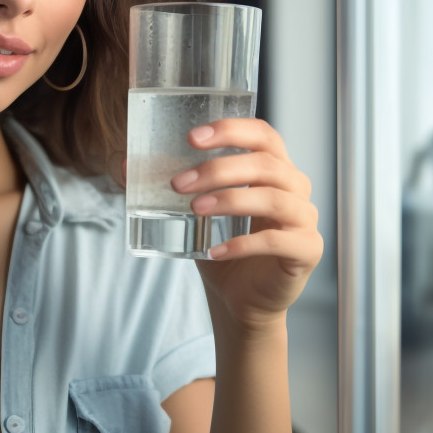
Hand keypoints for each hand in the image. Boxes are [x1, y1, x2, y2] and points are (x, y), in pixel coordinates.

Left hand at [171, 118, 322, 333]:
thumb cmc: (224, 250)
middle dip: (218, 169)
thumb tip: (125, 167)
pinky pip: (276, 241)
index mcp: (275, 169)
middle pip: (265, 164)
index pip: (263, 135)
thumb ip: (170, 189)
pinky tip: (214, 250)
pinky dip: (242, 243)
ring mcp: (305, 220)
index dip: (231, 130)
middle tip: (178, 183)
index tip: (192, 138)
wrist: (242, 302)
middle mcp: (295, 189)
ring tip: (194, 208)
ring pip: (273, 199)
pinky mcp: (306, 251)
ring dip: (229, 200)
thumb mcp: (195, 215)